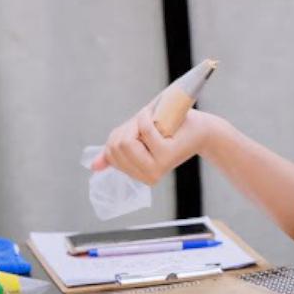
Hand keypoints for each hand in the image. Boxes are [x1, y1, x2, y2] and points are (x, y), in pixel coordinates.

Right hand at [91, 106, 217, 184]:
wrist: (199, 128)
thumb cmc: (168, 130)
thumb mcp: (138, 138)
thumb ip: (117, 152)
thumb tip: (94, 166)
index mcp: (138, 173)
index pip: (110, 153)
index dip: (120, 134)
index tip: (139, 131)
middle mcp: (147, 176)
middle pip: (116, 147)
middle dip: (127, 129)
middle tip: (148, 124)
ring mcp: (156, 167)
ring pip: (125, 142)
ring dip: (136, 124)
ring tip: (153, 122)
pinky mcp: (166, 155)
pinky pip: (142, 131)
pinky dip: (146, 117)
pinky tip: (156, 117)